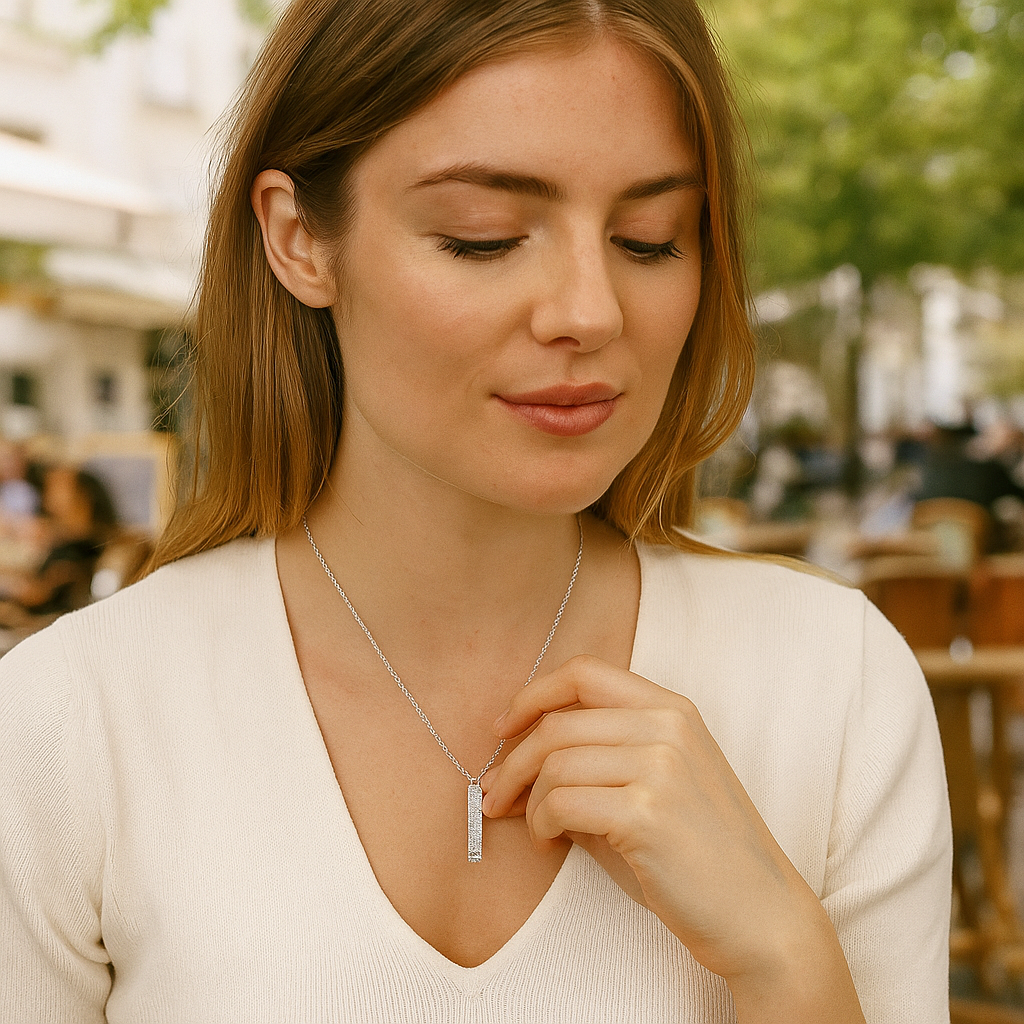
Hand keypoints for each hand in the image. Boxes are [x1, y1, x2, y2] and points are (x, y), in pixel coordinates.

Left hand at [481, 655, 863, 1019]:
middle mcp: (667, 726)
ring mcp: (660, 766)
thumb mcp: (658, 783)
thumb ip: (599, 759)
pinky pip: (560, 804)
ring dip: (526, 800)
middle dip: (511, 761)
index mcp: (672, 708)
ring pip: (554, 763)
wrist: (760, 914)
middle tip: (493, 794)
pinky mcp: (646, 813)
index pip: (584, 672)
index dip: (533, 694)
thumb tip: (516, 761)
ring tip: (531, 828)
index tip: (503, 727)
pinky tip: (547, 844)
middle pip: (558, 723)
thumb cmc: (699, 853)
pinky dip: (539, 825)